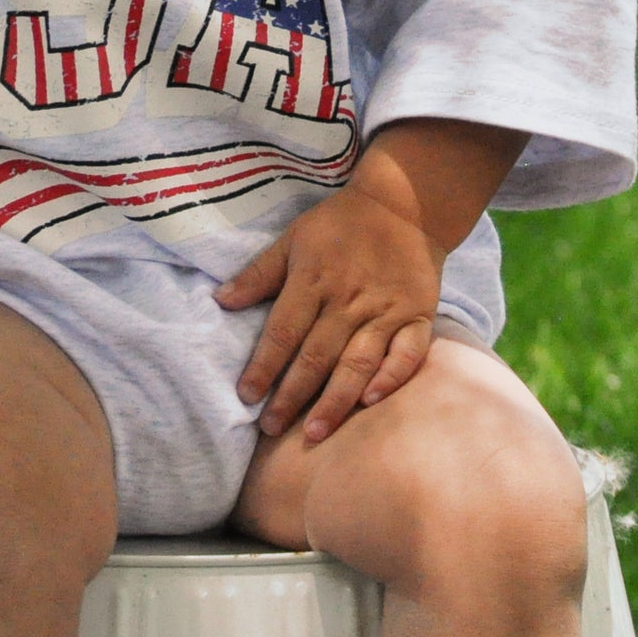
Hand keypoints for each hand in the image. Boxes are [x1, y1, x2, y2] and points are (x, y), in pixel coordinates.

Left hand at [214, 185, 444, 443]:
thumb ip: (259, 273)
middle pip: (316, 354)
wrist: (404, 204)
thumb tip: (220, 300)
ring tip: (315, 433)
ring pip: (358, 362)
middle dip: (292, 395)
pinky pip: (407, 354)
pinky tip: (372, 402)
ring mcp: (385, 311)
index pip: (283, 330)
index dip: (263, 365)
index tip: (245, 396)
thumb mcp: (294, 238)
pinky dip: (391, 378)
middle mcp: (348, 300)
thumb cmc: (340, 224)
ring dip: (336, 399)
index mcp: (314, 279)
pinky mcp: (417, 316)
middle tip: (271, 428)